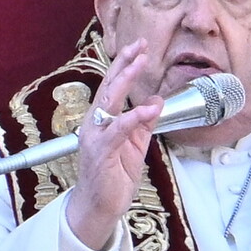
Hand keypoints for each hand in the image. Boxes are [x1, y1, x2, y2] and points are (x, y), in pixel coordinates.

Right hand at [65, 39, 161, 249]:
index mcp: (102, 120)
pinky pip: (118, 130)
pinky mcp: (101, 152)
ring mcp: (95, 136)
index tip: (140, 46)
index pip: (113, 86)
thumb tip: (156, 99)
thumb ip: (144, 122)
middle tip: (139, 44)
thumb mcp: (135, 144)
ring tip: (141, 63)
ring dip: (126, 80)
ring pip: (109, 101)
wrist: (101, 206)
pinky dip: (134, 117)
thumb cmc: (114, 175)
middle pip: (108, 86)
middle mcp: (94, 123)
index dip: (125, 65)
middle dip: (124, 63)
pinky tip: (148, 107)